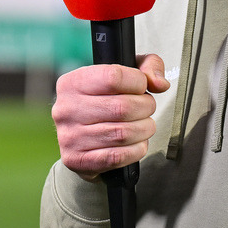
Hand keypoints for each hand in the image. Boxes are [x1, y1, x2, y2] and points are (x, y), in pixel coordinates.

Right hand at [52, 53, 170, 181]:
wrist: (80, 136)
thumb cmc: (105, 99)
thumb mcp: (125, 72)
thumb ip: (148, 66)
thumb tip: (160, 83)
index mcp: (73, 82)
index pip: (114, 77)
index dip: (138, 82)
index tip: (141, 87)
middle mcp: (67, 109)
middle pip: (122, 107)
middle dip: (146, 107)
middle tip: (146, 108)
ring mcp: (69, 136)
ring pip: (123, 134)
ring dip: (144, 129)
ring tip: (143, 125)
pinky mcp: (76, 160)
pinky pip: (117, 157)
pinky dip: (136, 150)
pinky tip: (137, 143)